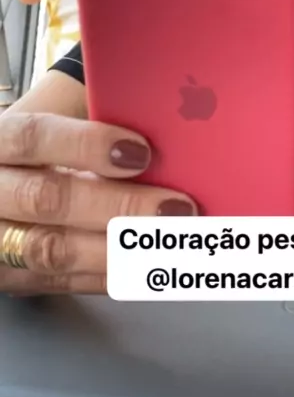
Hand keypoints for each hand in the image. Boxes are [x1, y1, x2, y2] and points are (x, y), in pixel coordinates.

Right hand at [0, 113, 196, 295]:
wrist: (0, 177)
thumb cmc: (37, 147)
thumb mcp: (54, 114)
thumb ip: (95, 117)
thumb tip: (161, 127)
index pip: (34, 138)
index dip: (87, 145)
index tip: (141, 152)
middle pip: (47, 199)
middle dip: (118, 205)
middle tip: (174, 206)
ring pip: (51, 250)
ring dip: (120, 249)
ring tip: (169, 241)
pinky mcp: (10, 277)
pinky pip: (60, 281)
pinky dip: (109, 275)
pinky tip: (148, 266)